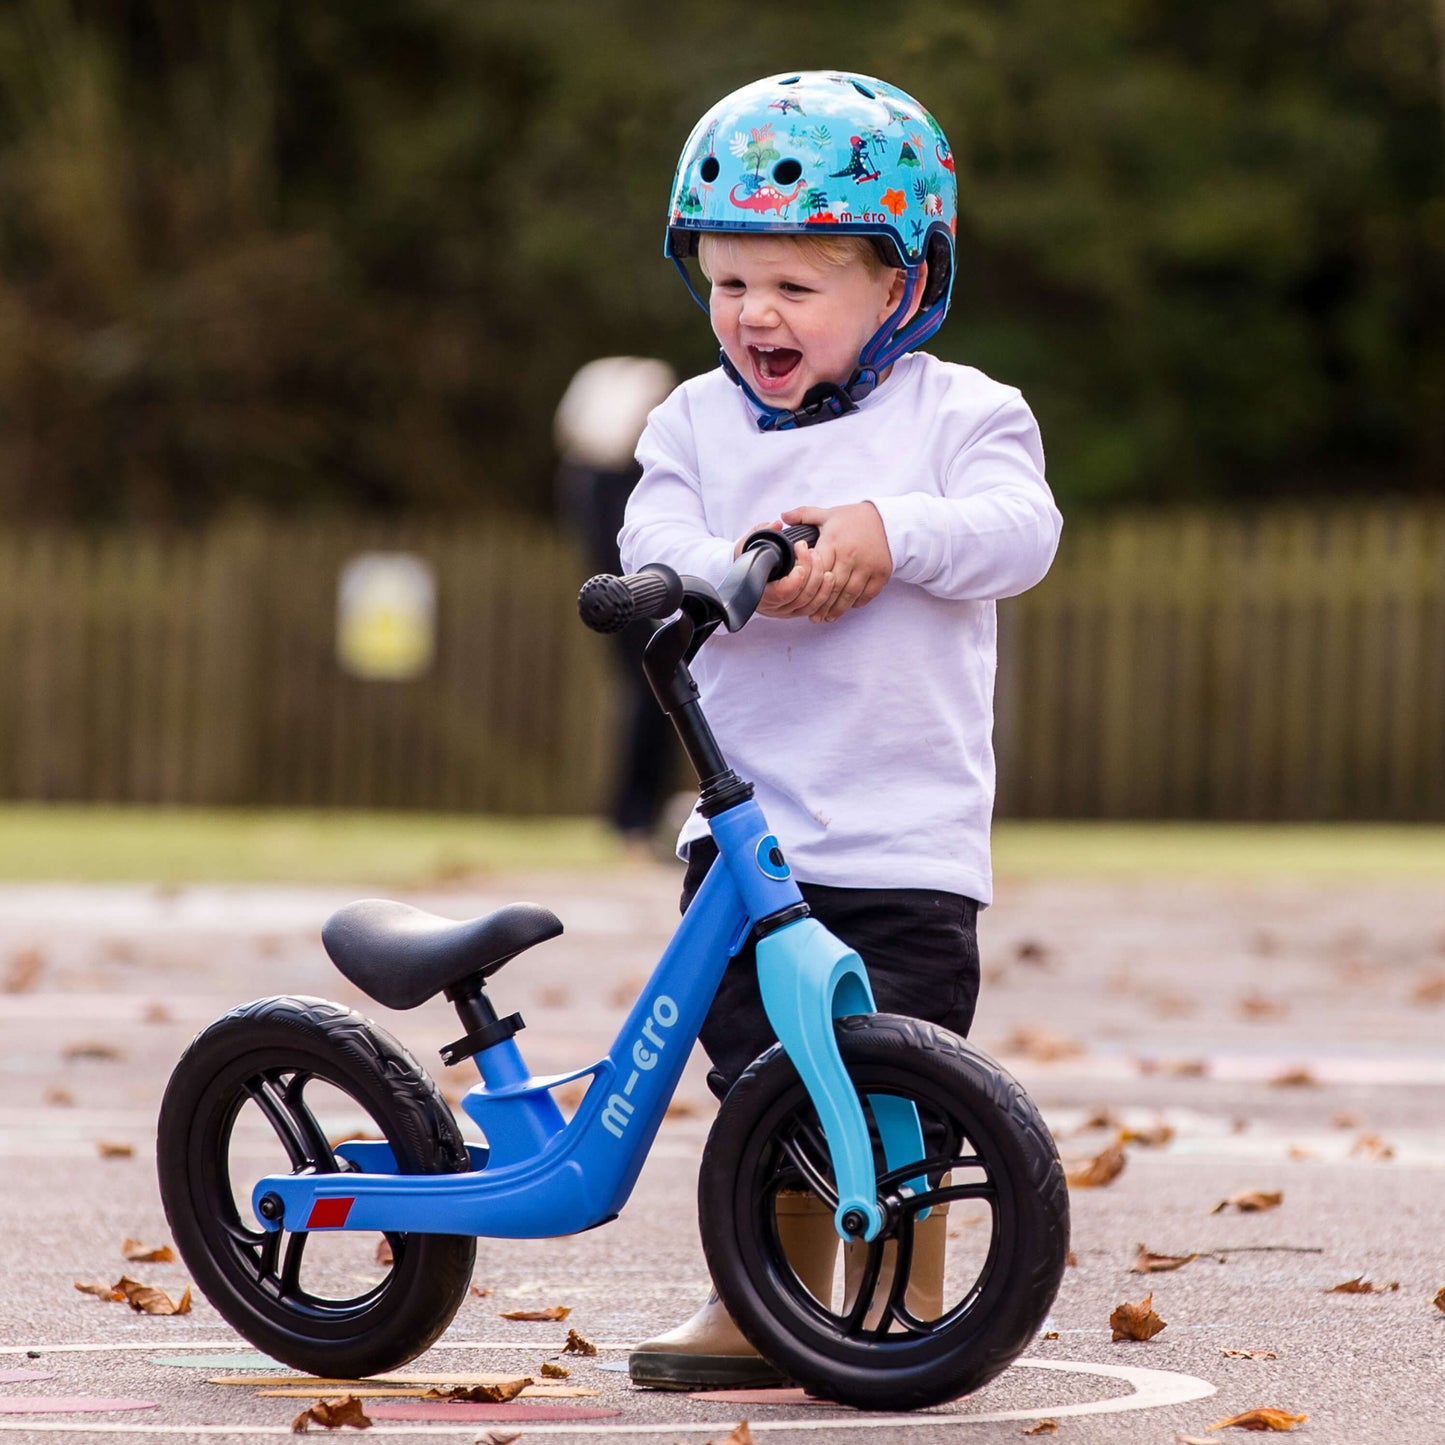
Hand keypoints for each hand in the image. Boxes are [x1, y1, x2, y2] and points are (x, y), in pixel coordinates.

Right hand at [735, 520, 837, 617]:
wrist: (747, 572)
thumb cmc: (748, 558)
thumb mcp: (750, 542)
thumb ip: (762, 532)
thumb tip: (776, 525)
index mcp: (759, 593)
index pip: (780, 594)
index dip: (793, 582)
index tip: (800, 567)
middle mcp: (772, 606)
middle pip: (799, 598)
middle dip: (810, 573)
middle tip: (811, 551)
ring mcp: (786, 610)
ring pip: (810, 604)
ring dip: (820, 582)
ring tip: (820, 559)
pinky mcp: (797, 609)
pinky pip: (815, 607)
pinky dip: (825, 593)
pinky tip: (829, 576)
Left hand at [782, 503, 891, 621]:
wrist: (887, 520)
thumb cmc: (852, 519)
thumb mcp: (827, 514)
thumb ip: (803, 515)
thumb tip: (783, 516)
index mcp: (834, 541)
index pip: (818, 569)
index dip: (810, 585)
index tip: (802, 596)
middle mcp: (850, 555)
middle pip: (833, 586)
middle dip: (822, 604)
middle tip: (813, 616)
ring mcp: (868, 566)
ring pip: (850, 594)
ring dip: (838, 608)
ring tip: (827, 617)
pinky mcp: (881, 573)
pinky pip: (868, 594)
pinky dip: (856, 603)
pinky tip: (846, 608)